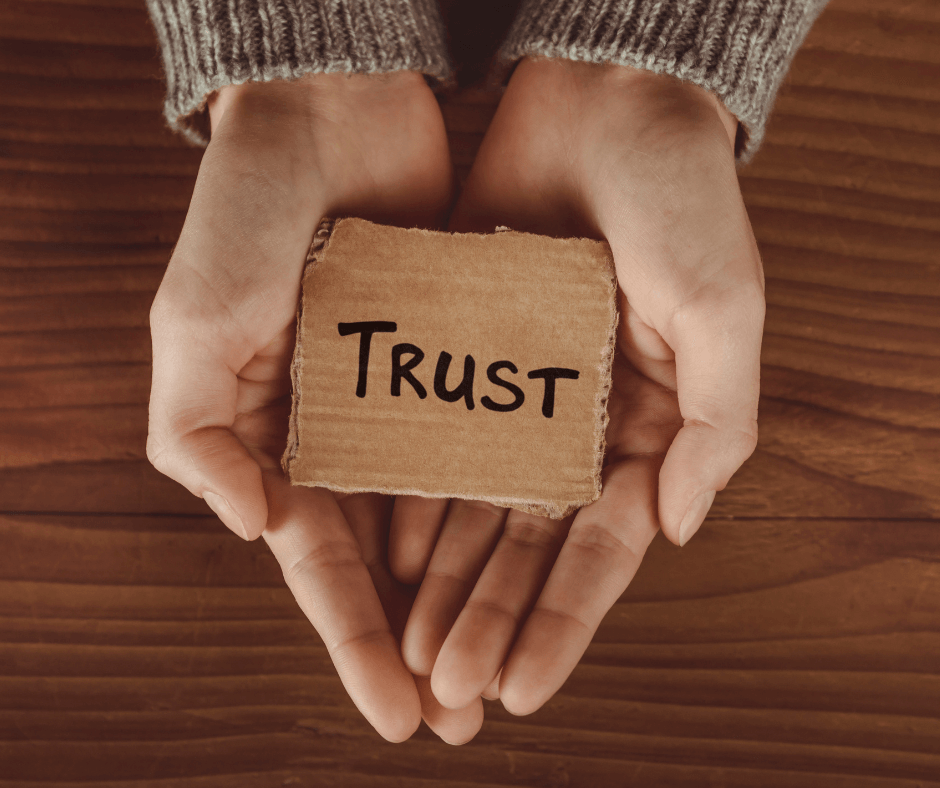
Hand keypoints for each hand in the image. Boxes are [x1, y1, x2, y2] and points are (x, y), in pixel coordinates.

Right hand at [146, 72, 481, 742]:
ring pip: (452, 515)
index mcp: (279, 438)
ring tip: (511, 663)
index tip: (396, 715)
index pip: (321, 563)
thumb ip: (200, 434)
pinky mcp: (467, 358)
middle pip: (393, 560)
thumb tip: (256, 530)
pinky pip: (495, 440)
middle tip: (464, 715)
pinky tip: (539, 555)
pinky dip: (511, 499)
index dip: (353, 642)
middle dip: (424, 639)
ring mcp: (413, 398)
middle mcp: (350, 431)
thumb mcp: (193, 323)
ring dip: (477, 591)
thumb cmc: (246, 211)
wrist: (330, 111)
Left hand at [392, 57, 763, 713]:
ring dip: (445, 578)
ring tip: (412, 646)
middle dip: (491, 618)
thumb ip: (715, 424)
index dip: (563, 621)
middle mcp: (578, 420)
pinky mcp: (462, 354)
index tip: (524, 687)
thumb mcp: (722, 306)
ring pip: (473, 504)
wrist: (601, 99)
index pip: (600, 548)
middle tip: (449, 688)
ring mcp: (517, 391)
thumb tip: (674, 529)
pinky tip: (387, 551)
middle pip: (527, 543)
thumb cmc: (679, 194)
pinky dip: (411, 494)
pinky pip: (432, 436)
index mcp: (647, 422)